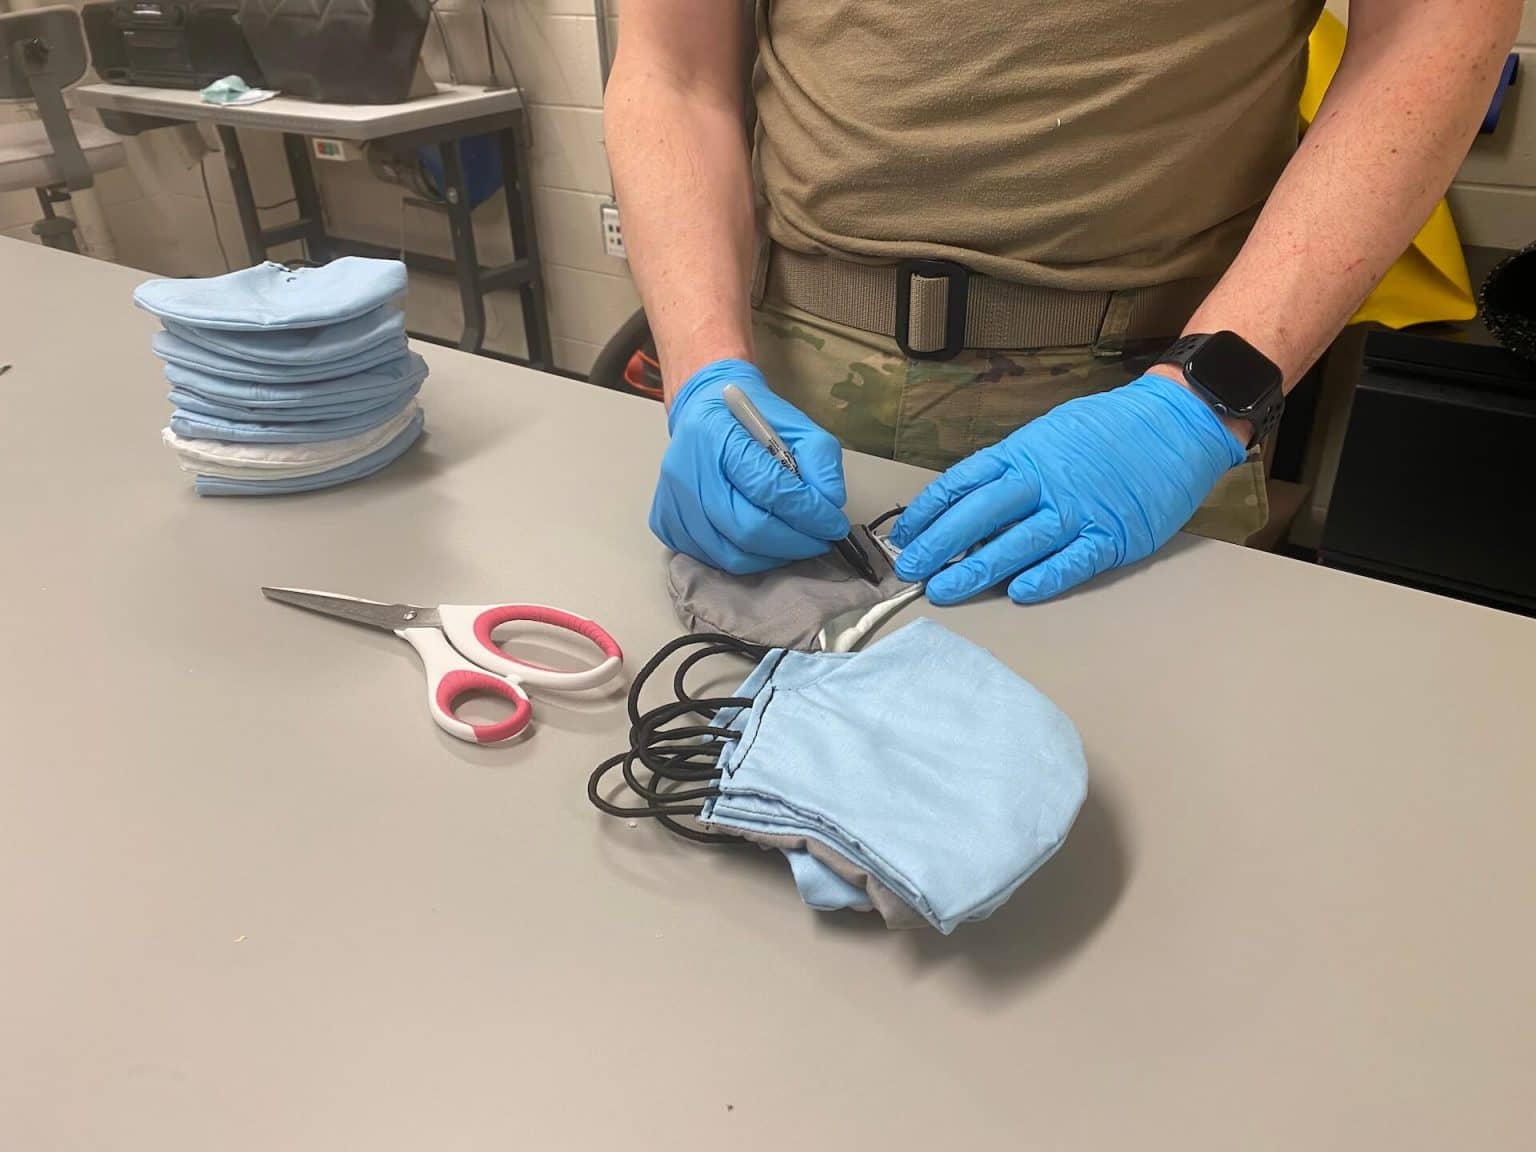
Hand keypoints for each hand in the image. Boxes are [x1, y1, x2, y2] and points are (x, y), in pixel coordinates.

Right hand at [651, 359, 849, 573]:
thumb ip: (820, 462)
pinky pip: (712, 559)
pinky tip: (763, 542)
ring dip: (773, 556)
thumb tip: (829, 506)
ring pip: (730, 554)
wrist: (702, 408)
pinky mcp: (666, 522)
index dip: (807, 513)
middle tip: (819, 540)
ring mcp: (672, 500)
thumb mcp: (797, 425)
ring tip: (795, 543)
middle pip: (746, 529)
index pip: (767, 488)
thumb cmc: (750, 417)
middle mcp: (686, 470)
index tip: (833, 525)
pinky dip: (747, 558)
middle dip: (793, 542)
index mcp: (716, 434)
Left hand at [890, 373, 1244, 603]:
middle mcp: (1044, 481)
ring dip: (977, 569)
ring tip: (944, 590)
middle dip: (938, 544)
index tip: (903, 535)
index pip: (963, 483)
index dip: (928, 511)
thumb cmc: (1108, 429)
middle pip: (979, 515)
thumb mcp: (1048, 434)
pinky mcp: (1114, 534)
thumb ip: (1012, 469)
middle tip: (909, 570)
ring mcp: (1079, 508)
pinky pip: (1073, 560)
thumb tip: (969, 505)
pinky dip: (1045, 577)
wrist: (1177, 420)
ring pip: (1018, 542)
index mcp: (1023, 454)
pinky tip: (1017, 593)